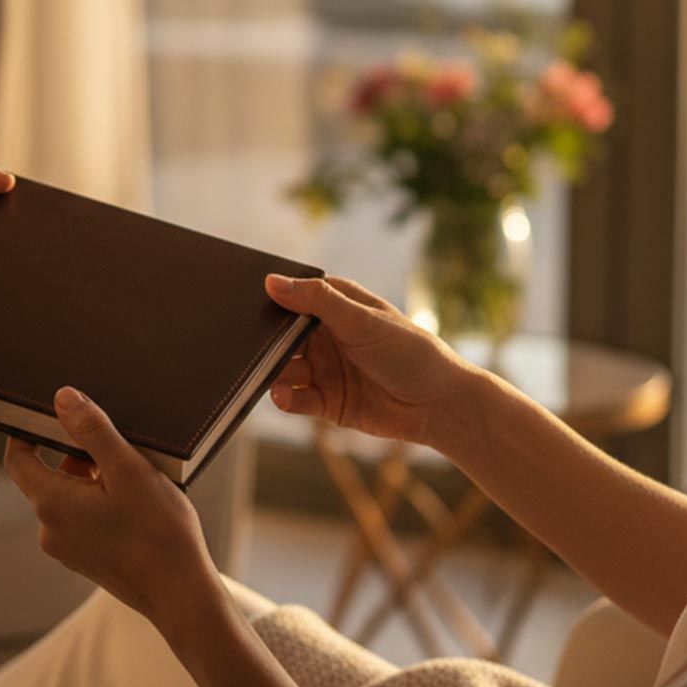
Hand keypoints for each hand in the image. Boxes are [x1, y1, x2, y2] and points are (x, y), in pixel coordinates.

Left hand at [3, 387, 221, 631]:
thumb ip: (92, 430)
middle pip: (45, 476)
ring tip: (132, 475)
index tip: (50, 413)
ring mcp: (67, 549)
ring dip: (91, 479)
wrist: (181, 594)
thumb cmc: (159, 532)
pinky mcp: (85, 560)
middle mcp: (50, 529)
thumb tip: (62, 398)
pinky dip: (99, 502)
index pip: (17, 458)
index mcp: (51, 503)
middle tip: (113, 443)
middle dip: (74, 454)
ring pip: (67, 497)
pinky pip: (81, 519)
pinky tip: (134, 502)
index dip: (26, 431)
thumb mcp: (128, 468)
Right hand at [263, 274, 481, 447]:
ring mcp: (326, 369)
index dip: (272, 302)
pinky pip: (296, 398)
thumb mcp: (361, 320)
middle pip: (283, 337)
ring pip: (285, 368)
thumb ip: (316, 301)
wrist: (439, 405)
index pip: (293, 298)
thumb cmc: (410, 352)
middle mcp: (327, 337)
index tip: (246, 305)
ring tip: (265, 373)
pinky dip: (285, 397)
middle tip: (249, 346)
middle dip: (266, 342)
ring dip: (273, 371)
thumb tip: (272, 281)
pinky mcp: (327, 402)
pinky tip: (281, 394)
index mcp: (336, 308)